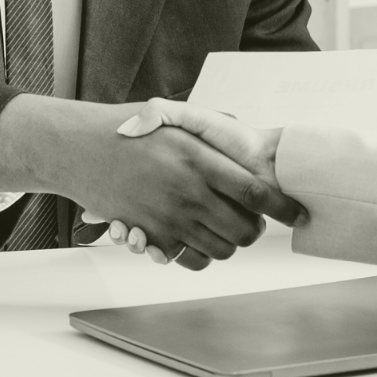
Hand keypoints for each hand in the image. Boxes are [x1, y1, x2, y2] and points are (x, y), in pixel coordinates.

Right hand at [83, 100, 299, 262]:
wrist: (78, 149)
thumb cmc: (125, 131)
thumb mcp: (172, 116)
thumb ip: (208, 124)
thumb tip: (239, 128)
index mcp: (198, 159)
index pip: (256, 193)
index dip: (283, 208)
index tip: (298, 214)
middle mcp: (187, 192)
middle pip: (243, 229)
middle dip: (255, 230)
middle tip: (254, 223)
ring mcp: (168, 218)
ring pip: (220, 248)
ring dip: (230, 243)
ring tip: (225, 229)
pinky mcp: (150, 237)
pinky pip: (190, 260)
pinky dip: (201, 256)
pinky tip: (200, 239)